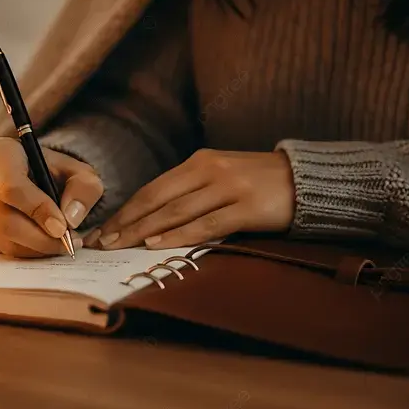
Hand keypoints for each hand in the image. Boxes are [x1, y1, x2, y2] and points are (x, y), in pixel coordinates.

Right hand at [0, 137, 103, 257]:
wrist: (36, 176)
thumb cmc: (55, 172)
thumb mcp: (79, 172)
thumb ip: (83, 189)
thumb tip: (71, 217)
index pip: (11, 187)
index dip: (38, 211)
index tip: (63, 228)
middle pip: (3, 219)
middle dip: (40, 238)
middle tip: (69, 243)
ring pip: (1, 238)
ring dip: (36, 248)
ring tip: (62, 244)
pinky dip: (25, 252)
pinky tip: (44, 243)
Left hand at [85, 149, 294, 249]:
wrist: (307, 179)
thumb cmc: (259, 183)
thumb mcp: (221, 177)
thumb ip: (191, 192)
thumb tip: (153, 219)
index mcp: (199, 162)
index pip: (152, 189)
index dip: (125, 210)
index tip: (103, 229)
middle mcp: (209, 171)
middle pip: (157, 200)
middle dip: (125, 223)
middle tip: (100, 242)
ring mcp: (228, 188)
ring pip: (175, 212)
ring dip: (143, 231)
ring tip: (119, 246)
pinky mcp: (247, 207)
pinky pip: (206, 225)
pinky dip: (178, 235)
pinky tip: (157, 244)